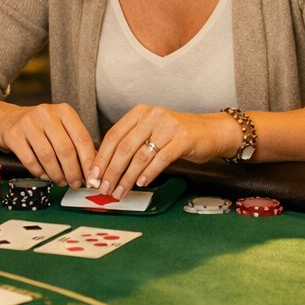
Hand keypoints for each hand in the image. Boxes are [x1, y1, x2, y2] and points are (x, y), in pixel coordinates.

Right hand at [0, 102, 97, 187]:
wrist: (7, 119)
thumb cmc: (40, 127)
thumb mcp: (60, 128)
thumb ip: (76, 144)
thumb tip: (92, 169)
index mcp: (64, 111)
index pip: (82, 138)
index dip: (89, 161)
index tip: (92, 177)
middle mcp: (46, 113)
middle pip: (65, 149)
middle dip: (73, 171)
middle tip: (75, 184)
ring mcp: (28, 123)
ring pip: (48, 156)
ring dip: (57, 174)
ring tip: (61, 181)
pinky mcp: (13, 134)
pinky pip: (30, 160)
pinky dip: (40, 172)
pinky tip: (45, 176)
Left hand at [90, 105, 233, 198]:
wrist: (211, 131)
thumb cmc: (178, 135)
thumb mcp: (152, 131)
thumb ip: (132, 143)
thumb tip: (106, 169)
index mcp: (140, 112)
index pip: (114, 135)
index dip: (101, 157)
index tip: (93, 175)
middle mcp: (152, 116)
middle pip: (124, 147)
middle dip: (111, 171)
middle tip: (104, 188)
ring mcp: (168, 126)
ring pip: (140, 155)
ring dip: (127, 177)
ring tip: (120, 191)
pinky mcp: (182, 139)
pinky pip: (160, 159)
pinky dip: (148, 173)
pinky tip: (141, 183)